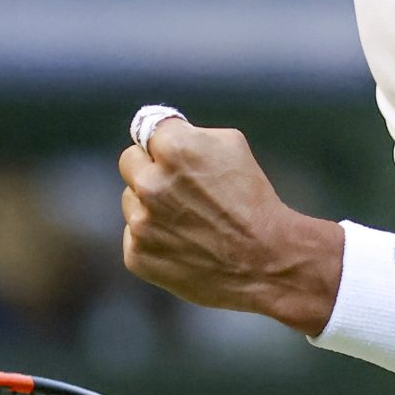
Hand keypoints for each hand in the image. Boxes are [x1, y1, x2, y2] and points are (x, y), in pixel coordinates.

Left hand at [117, 118, 340, 332]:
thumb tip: (165, 131)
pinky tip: (184, 244)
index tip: (173, 154)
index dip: (165, 143)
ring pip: (131, 201)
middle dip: (149, 169)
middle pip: (129, 162)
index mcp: (174, 148)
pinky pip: (134, 235)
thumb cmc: (254, 201)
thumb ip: (190, 134)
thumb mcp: (232, 145)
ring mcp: (140, 222)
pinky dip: (154, 238)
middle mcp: (150, 183)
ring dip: (150, 206)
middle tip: (178, 187)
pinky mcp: (137, 254)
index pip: (147, 131)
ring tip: (188, 221)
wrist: (265, 263)